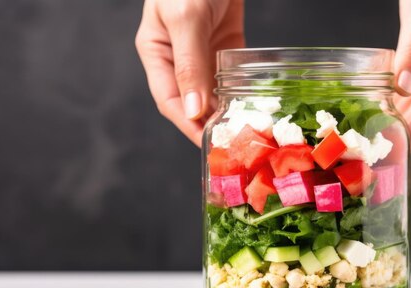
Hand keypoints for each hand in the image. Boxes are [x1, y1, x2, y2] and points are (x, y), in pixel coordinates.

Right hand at [135, 0, 243, 145]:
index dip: (188, 126)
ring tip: (246, 133)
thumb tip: (193, 111)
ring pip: (213, 94)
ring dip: (228, 113)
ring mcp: (203, 54)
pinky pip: (232, 78)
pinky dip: (241, 94)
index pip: (170, 101)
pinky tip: (253, 108)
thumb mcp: (185, 19)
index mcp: (157, 53)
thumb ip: (188, 64)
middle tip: (233, 146)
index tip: (209, 145)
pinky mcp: (226, 47)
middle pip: (192, 103)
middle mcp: (179, 59)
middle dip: (210, 125)